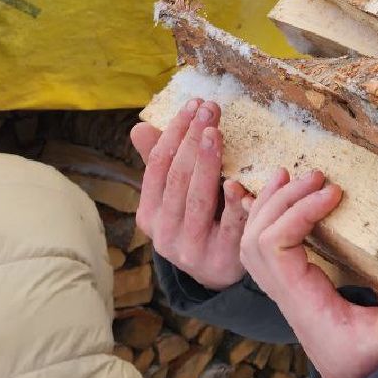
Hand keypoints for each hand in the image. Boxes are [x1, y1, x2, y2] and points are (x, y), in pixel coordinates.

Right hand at [131, 98, 251, 291]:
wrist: (219, 272)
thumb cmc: (198, 222)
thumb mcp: (177, 197)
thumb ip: (162, 165)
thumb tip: (139, 128)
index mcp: (149, 215)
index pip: (158, 166)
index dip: (174, 133)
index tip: (193, 105)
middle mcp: (164, 233)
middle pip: (177, 179)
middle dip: (192, 140)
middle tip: (209, 111)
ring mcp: (190, 249)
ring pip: (197, 200)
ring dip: (207, 163)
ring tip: (216, 133)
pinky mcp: (219, 260)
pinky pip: (228, 228)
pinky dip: (233, 205)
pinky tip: (238, 183)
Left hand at [240, 168, 377, 377]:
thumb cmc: (373, 358)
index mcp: (301, 300)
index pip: (274, 245)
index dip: (297, 213)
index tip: (334, 194)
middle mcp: (282, 293)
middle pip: (256, 236)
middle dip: (282, 199)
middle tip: (318, 176)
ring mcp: (280, 289)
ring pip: (250, 240)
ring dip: (268, 203)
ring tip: (291, 175)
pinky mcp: (287, 284)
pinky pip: (258, 247)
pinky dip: (260, 217)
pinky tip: (272, 197)